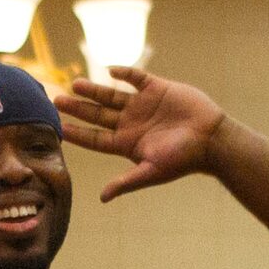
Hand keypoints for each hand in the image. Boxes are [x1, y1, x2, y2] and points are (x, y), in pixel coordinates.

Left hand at [53, 68, 227, 202]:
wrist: (212, 139)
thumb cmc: (183, 159)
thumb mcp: (152, 171)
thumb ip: (126, 182)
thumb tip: (103, 198)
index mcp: (128, 143)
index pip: (96, 139)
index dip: (78, 133)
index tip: (59, 128)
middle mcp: (131, 123)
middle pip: (98, 115)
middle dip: (78, 108)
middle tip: (57, 100)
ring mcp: (143, 105)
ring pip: (112, 95)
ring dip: (94, 89)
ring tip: (75, 84)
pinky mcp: (157, 88)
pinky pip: (136, 77)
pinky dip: (123, 72)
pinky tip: (109, 69)